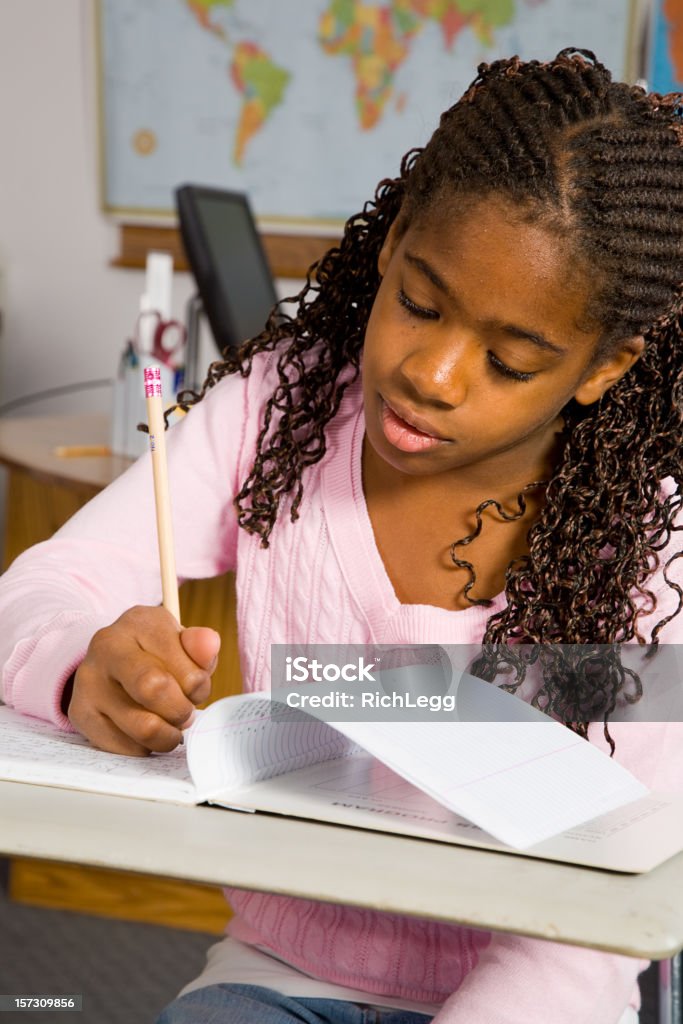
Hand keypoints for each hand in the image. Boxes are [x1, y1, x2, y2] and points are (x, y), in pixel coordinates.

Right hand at [65, 605, 220, 755]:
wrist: (111, 662)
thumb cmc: (156, 654)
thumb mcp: (182, 643)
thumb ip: (200, 646)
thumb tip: (210, 643)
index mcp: (138, 623)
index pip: (185, 669)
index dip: (199, 688)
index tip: (196, 687)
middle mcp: (106, 648)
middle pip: (154, 690)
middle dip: (180, 710)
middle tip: (183, 711)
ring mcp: (88, 681)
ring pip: (142, 728)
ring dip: (166, 734)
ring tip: (168, 724)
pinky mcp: (80, 713)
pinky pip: (124, 747)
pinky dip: (143, 746)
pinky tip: (144, 731)